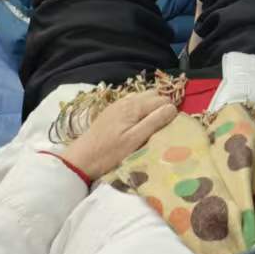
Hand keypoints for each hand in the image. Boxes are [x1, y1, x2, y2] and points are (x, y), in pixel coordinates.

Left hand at [61, 94, 176, 180]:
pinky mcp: (112, 111)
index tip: (172, 127)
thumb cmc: (110, 152)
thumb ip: (154, 121)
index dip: (170, 112)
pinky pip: (132, 102)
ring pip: (143, 97)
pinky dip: (141, 108)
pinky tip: (139, 123)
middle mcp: (126, 100)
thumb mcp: (135, 140)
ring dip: (151, 107)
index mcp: (134, 106)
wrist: (82, 159)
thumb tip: (173, 107)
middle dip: (162, 106)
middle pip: (153, 94)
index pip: (162, 100)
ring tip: (154, 125)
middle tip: (165, 125)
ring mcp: (118, 104)